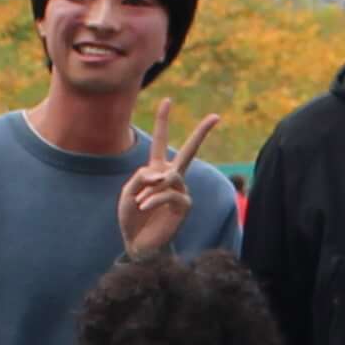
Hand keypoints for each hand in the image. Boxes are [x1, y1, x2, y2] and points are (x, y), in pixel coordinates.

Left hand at [118, 106, 223, 256]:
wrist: (139, 244)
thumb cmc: (132, 218)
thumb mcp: (128, 192)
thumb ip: (141, 177)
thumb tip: (161, 174)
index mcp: (157, 170)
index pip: (162, 141)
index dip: (163, 121)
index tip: (168, 100)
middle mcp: (173, 178)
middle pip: (190, 151)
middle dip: (202, 132)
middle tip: (216, 116)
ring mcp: (181, 191)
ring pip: (170, 176)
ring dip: (151, 187)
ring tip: (139, 201)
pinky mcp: (184, 206)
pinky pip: (169, 193)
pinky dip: (153, 198)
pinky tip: (143, 206)